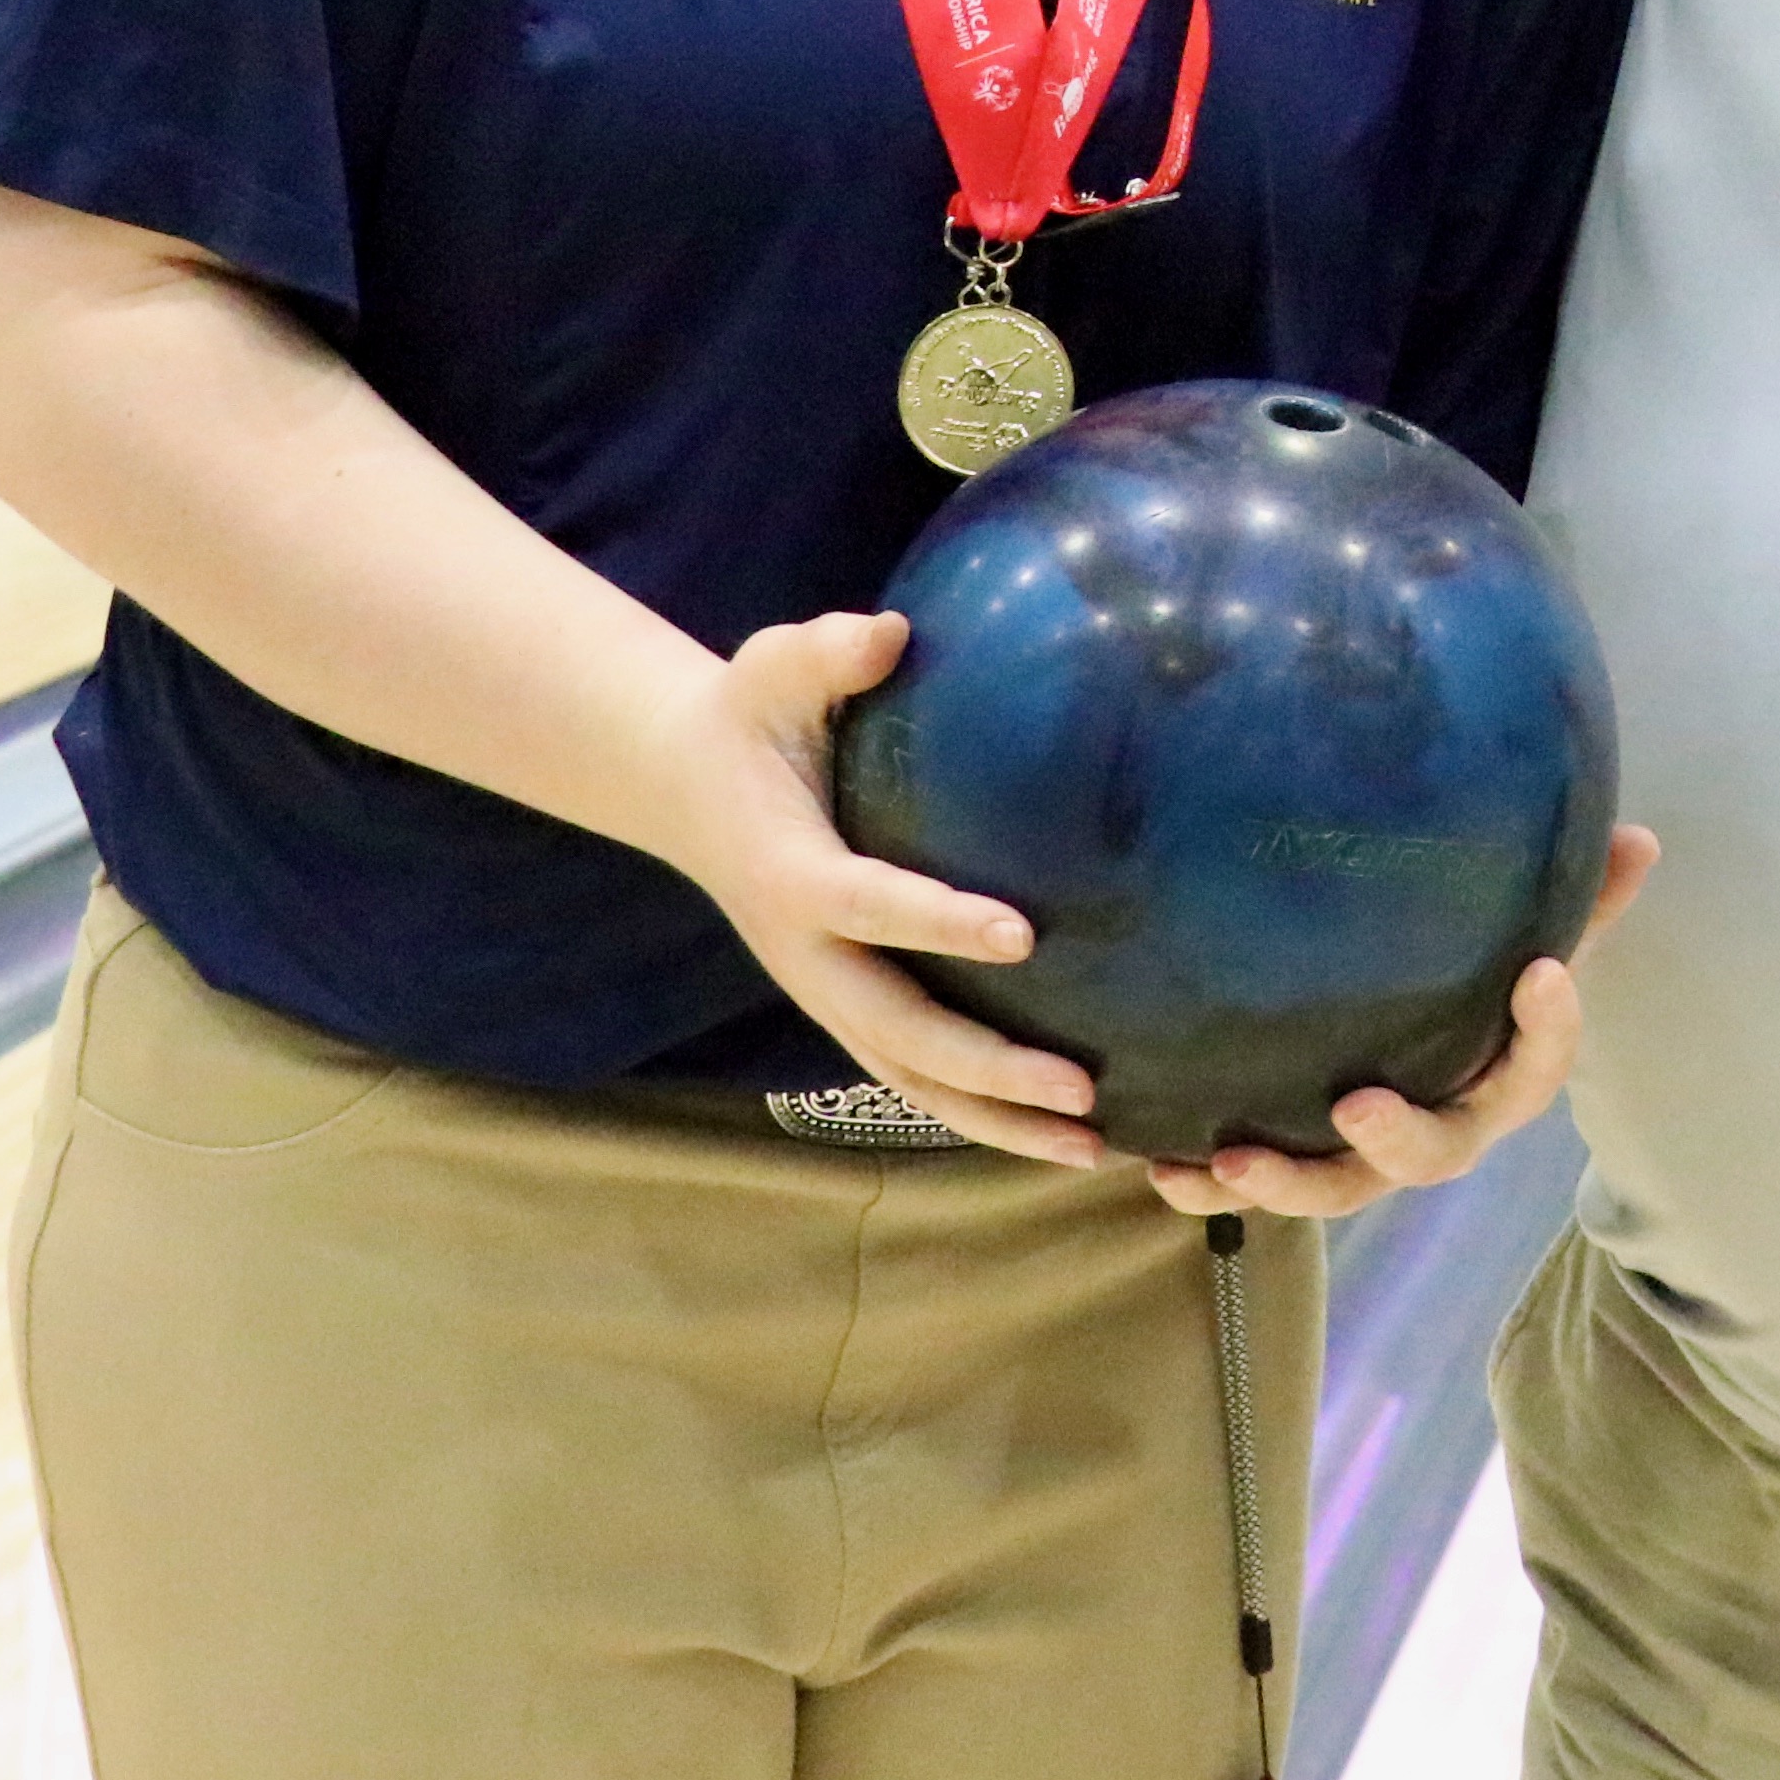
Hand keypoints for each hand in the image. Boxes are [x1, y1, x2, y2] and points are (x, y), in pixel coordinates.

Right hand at [655, 611, 1113, 1162]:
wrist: (686, 784)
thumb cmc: (749, 716)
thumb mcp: (774, 667)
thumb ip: (830, 652)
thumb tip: (894, 632)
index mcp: (792, 875)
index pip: (871, 907)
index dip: (940, 923)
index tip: (1024, 936)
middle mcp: (807, 955)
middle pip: (897, 1032)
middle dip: (987, 1068)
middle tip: (1081, 1088)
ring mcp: (825, 993)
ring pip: (909, 1078)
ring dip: (996, 1120)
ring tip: (1093, 1147)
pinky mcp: (848, 1007)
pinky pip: (914, 1075)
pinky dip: (980, 1112)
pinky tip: (1061, 1135)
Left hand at [1161, 823, 1658, 1223]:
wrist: (1415, 1058)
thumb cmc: (1477, 992)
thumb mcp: (1527, 942)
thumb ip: (1579, 902)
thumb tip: (1643, 837)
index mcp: (1501, 1081)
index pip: (1541, 1065)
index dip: (1550, 1027)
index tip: (1540, 971)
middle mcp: (1440, 1131)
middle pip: (1431, 1157)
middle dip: (1395, 1138)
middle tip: (1354, 1106)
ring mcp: (1367, 1159)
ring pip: (1337, 1189)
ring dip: (1284, 1183)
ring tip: (1231, 1157)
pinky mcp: (1302, 1162)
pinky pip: (1258, 1193)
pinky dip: (1212, 1187)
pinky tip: (1169, 1166)